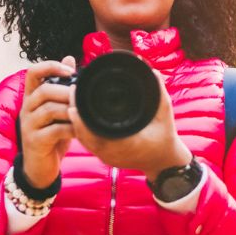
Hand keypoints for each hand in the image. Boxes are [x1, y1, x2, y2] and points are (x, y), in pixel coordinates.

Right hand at [19, 57, 77, 188]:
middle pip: (44, 90)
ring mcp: (28, 125)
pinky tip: (79, 130)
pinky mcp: (34, 141)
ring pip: (49, 109)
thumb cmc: (51, 136)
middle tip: (83, 97)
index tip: (71, 70)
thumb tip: (70, 58)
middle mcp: (26, 108)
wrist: (40, 168)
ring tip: (84, 114)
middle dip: (66, 92)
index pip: (33, 72)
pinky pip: (54, 130)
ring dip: (70, 110)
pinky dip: (70, 129)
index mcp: (31, 97)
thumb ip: (61, 86)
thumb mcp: (56, 110)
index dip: (51, 66)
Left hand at [68, 69, 190, 180]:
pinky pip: (88, 143)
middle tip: (70, 91)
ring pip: (83, 139)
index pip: (93, 131)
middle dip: (74, 114)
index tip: (75, 98)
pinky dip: (81, 129)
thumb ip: (159, 93)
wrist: (164, 162)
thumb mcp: (165, 114)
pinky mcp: (106, 156)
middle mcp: (112, 152)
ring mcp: (107, 156)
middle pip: (83, 134)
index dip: (80, 117)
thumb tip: (153, 72)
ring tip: (72, 100)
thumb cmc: (165, 139)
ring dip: (76, 121)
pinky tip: (78, 116)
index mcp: (123, 143)